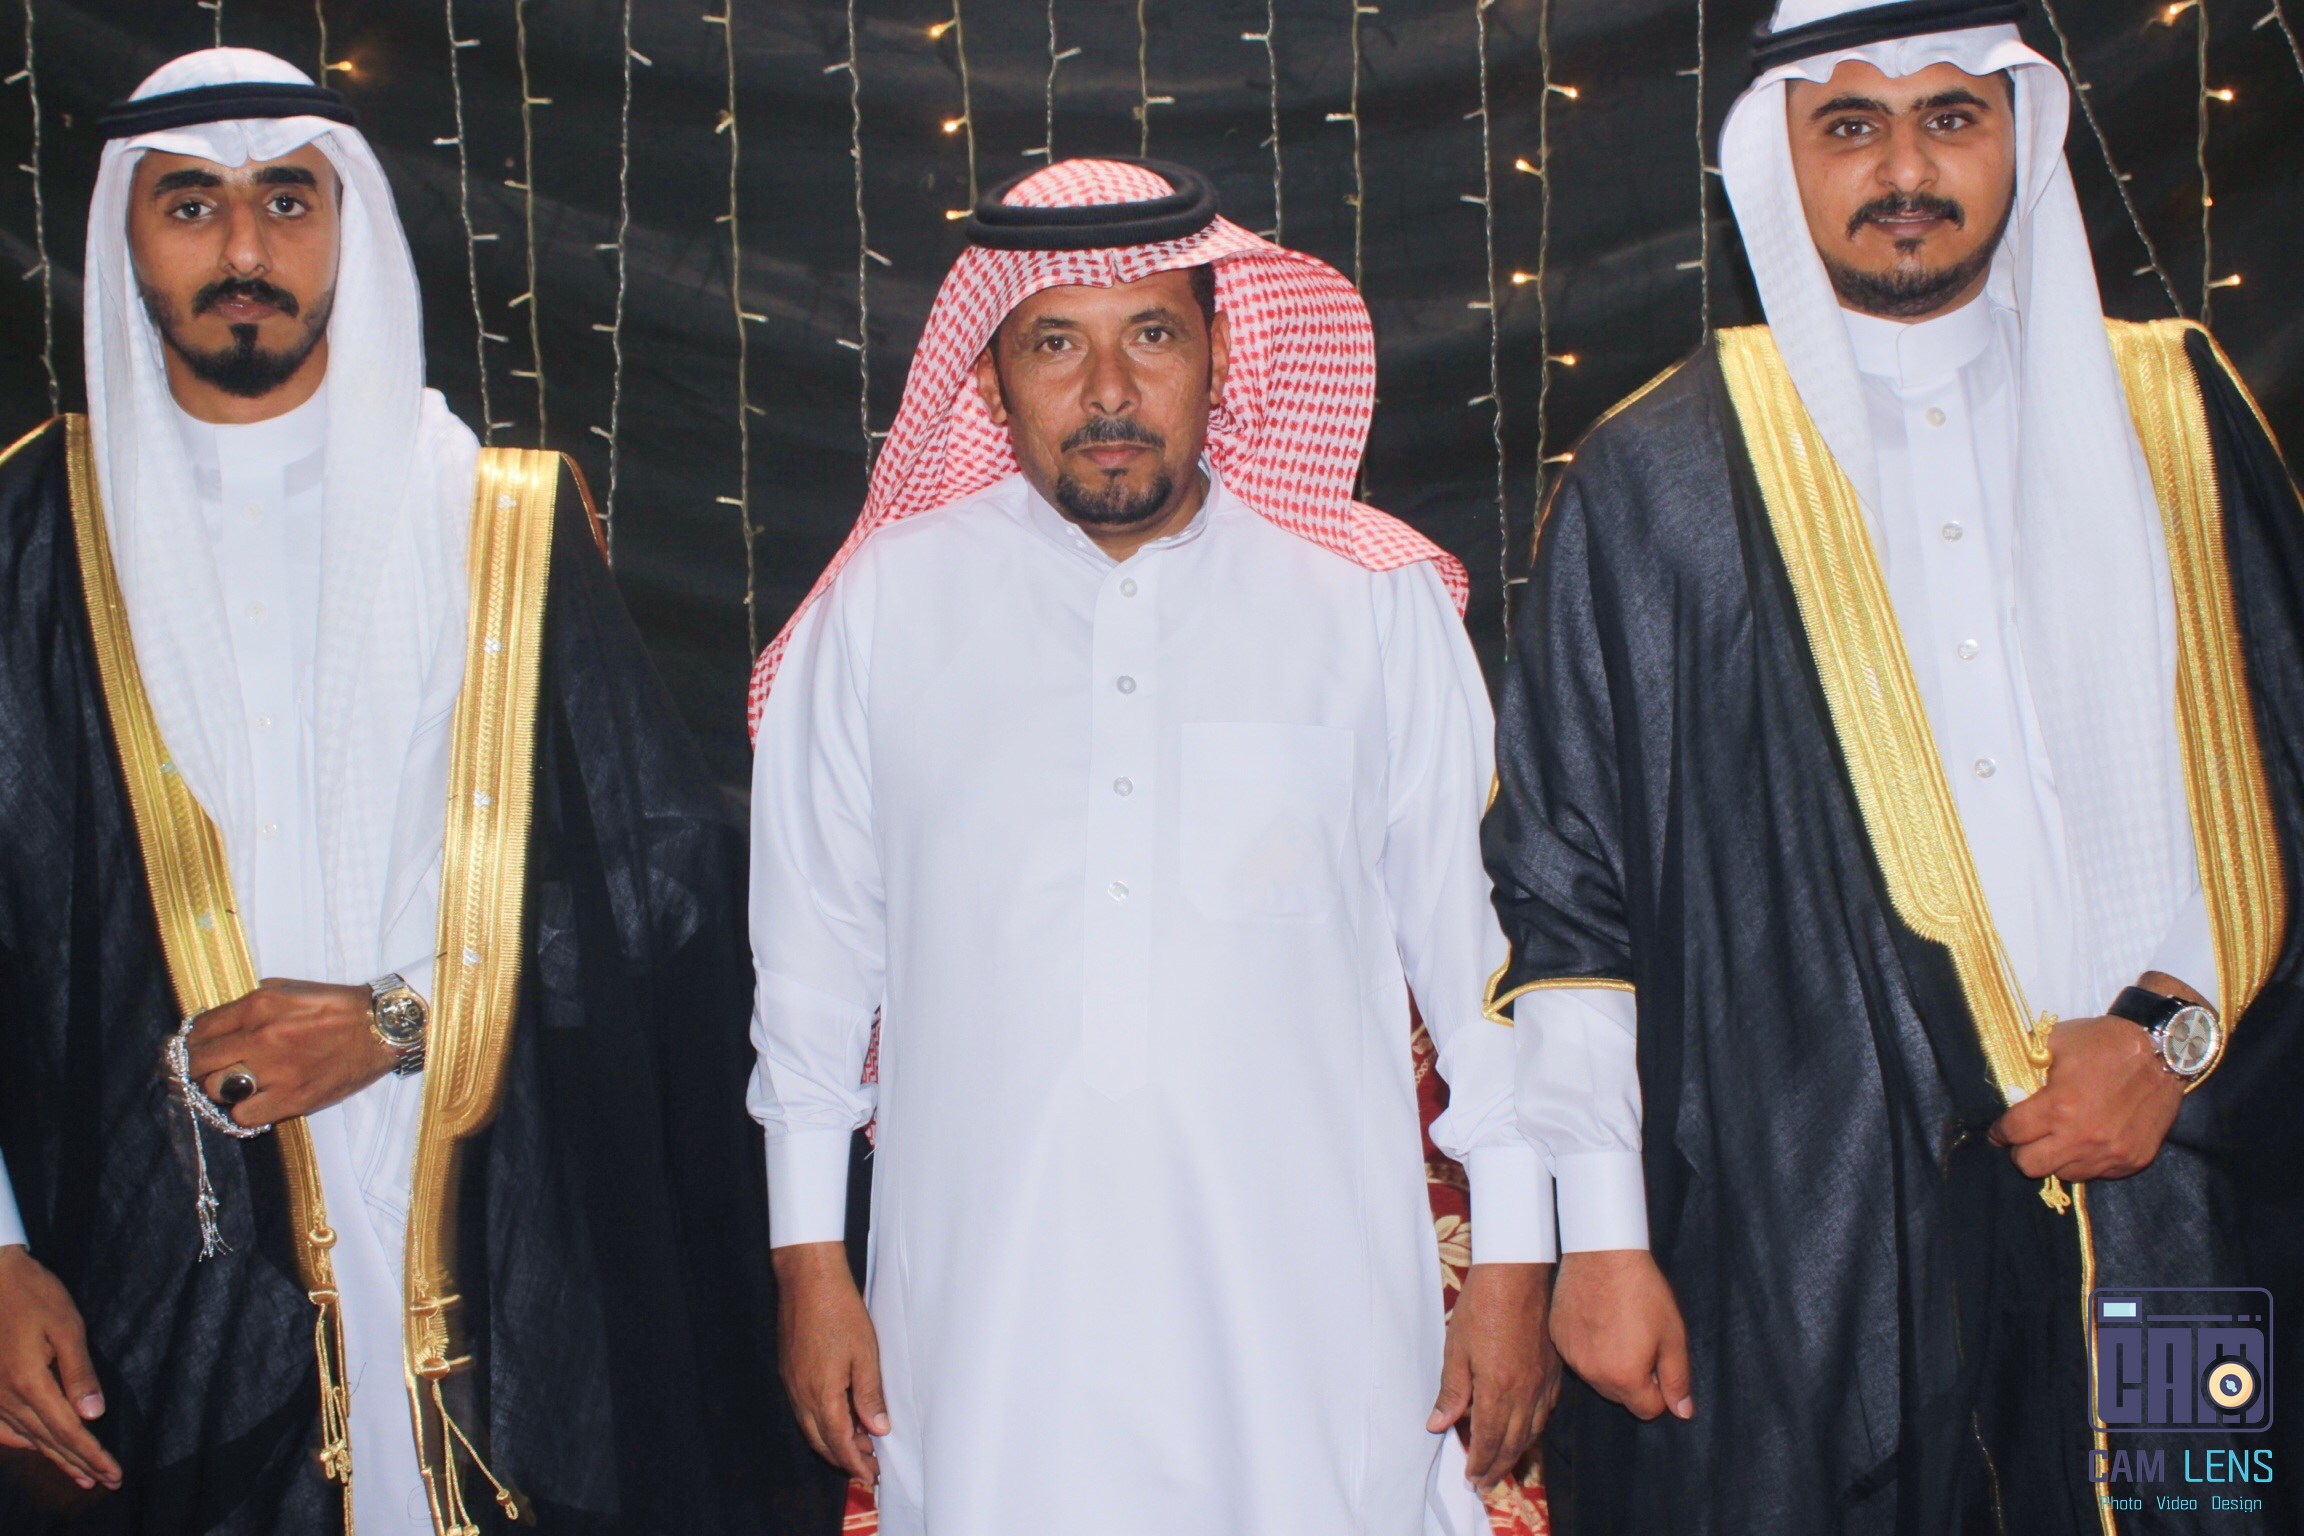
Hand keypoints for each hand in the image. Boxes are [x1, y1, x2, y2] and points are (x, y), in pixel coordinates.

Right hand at [0, 1247, 120, 1491]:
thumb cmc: (35, 1296)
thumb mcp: (66, 1327)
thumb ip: (79, 1373)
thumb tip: (93, 1415)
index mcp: (30, 1384)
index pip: (68, 1431)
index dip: (92, 1456)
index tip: (114, 1474)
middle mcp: (7, 1398)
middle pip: (49, 1441)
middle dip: (81, 1463)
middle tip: (108, 1482)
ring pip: (28, 1438)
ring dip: (56, 1458)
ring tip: (82, 1476)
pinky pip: (4, 1428)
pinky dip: (24, 1443)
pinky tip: (37, 1449)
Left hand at [185, 979, 397, 1128]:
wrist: (381, 1028)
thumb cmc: (337, 1007)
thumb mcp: (290, 988)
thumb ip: (252, 1004)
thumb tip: (221, 1022)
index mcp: (258, 1006)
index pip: (200, 1029)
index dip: (190, 1042)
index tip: (193, 1050)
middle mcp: (262, 1037)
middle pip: (199, 1062)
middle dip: (196, 1067)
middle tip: (205, 1071)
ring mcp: (276, 1070)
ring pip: (216, 1089)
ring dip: (220, 1089)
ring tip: (235, 1086)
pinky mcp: (293, 1098)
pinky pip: (244, 1115)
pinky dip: (244, 1111)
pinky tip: (256, 1101)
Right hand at [772, 1242, 885, 1483]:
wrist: (807, 1280)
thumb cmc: (838, 1311)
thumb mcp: (865, 1354)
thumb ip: (869, 1395)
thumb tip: (878, 1429)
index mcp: (821, 1394)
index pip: (838, 1442)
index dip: (855, 1463)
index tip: (870, 1476)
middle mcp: (801, 1394)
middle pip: (821, 1441)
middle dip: (844, 1458)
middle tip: (869, 1465)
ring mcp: (791, 1382)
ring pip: (810, 1426)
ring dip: (833, 1440)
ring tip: (860, 1442)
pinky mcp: (789, 1370)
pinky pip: (804, 1408)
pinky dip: (822, 1421)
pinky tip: (840, 1414)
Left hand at [1428, 1262, 1559, 1489]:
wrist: (1517, 1274)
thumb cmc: (1482, 1306)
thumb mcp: (1456, 1348)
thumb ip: (1452, 1391)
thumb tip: (1439, 1424)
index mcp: (1497, 1389)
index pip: (1488, 1440)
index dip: (1480, 1463)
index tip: (1471, 1478)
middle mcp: (1525, 1392)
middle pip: (1513, 1442)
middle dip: (1498, 1466)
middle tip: (1485, 1482)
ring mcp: (1543, 1382)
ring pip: (1533, 1430)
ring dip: (1517, 1452)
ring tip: (1504, 1464)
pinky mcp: (1553, 1370)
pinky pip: (1547, 1410)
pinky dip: (1535, 1428)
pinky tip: (1528, 1428)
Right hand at [1549, 1249, 1692, 1421]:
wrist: (1602, 1254)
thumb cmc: (1642, 1291)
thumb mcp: (1673, 1335)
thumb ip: (1677, 1378)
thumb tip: (1682, 1412)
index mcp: (1625, 1378)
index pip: (1648, 1410)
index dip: (1660, 1388)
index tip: (1658, 1359)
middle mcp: (1593, 1375)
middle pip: (1621, 1397)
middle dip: (1635, 1380)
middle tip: (1641, 1341)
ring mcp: (1572, 1357)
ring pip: (1598, 1378)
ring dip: (1611, 1365)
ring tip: (1619, 1328)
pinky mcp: (1558, 1338)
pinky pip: (1579, 1357)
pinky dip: (1590, 1348)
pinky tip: (1599, 1320)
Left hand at [1989, 1005, 2185, 1183]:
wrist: (2165, 1054)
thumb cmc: (2107, 1043)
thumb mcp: (2057, 1040)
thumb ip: (2026, 1061)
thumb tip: (2004, 1076)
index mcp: (2058, 1106)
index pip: (2012, 1133)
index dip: (1999, 1132)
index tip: (1998, 1131)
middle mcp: (2082, 1136)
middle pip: (2030, 1166)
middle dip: (2020, 1152)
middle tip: (2026, 1138)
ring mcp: (2110, 1153)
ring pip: (2063, 1174)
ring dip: (2055, 1158)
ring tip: (2060, 1138)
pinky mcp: (2132, 1160)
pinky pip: (2096, 1173)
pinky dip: (2085, 1161)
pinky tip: (2087, 1141)